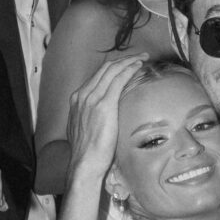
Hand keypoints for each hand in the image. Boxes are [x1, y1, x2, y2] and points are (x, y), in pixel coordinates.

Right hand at [66, 56, 147, 181]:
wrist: (84, 162)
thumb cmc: (88, 152)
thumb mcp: (85, 129)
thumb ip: (92, 118)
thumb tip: (103, 118)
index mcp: (77, 99)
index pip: (97, 76)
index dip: (113, 68)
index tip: (126, 65)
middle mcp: (82, 95)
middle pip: (105, 69)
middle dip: (123, 60)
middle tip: (139, 57)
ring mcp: (92, 98)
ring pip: (112, 70)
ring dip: (129, 61)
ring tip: (143, 58)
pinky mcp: (104, 104)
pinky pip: (118, 80)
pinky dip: (129, 70)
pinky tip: (139, 66)